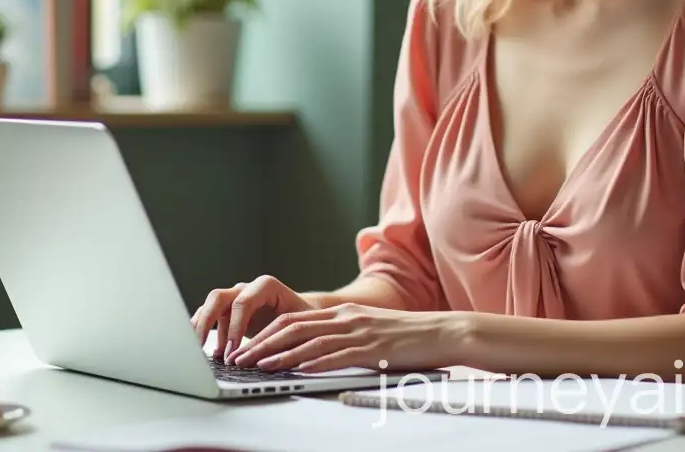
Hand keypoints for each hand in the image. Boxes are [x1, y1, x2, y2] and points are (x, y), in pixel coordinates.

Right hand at [191, 275, 316, 360]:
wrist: (303, 313)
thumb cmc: (305, 319)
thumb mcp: (302, 326)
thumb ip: (288, 337)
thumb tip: (276, 358)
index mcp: (266, 286)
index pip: (243, 302)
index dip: (235, 327)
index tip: (232, 351)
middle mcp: (247, 289)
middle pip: (219, 298)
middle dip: (208, 324)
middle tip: (202, 349)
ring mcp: (235, 298)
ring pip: (209, 306)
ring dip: (202, 329)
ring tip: (201, 354)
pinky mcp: (228, 311)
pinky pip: (208, 317)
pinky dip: (203, 332)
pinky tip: (207, 353)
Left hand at [229, 303, 463, 372]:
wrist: (443, 331)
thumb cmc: (408, 337)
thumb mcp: (370, 332)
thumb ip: (343, 339)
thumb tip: (314, 356)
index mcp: (344, 312)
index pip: (294, 320)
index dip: (266, 333)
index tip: (246, 346)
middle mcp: (347, 317)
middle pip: (294, 327)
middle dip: (263, 343)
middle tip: (241, 357)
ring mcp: (359, 331)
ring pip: (310, 341)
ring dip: (281, 355)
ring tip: (258, 365)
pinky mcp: (373, 347)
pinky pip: (338, 355)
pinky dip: (314, 363)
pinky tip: (298, 371)